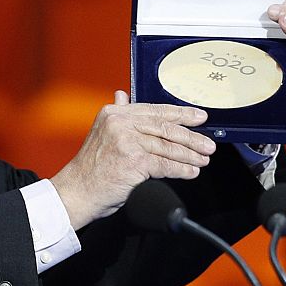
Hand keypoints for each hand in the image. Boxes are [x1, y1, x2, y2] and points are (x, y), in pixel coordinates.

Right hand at [50, 91, 215, 230]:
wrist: (77, 191)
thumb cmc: (92, 167)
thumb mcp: (103, 133)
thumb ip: (117, 114)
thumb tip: (123, 95)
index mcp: (114, 113)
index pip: (154, 110)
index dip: (180, 114)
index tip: (199, 117)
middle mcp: (119, 122)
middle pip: (164, 127)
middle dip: (190, 137)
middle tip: (208, 144)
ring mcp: (126, 141)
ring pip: (167, 146)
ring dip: (189, 155)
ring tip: (203, 160)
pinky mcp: (133, 160)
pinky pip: (165, 164)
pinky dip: (181, 169)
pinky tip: (191, 172)